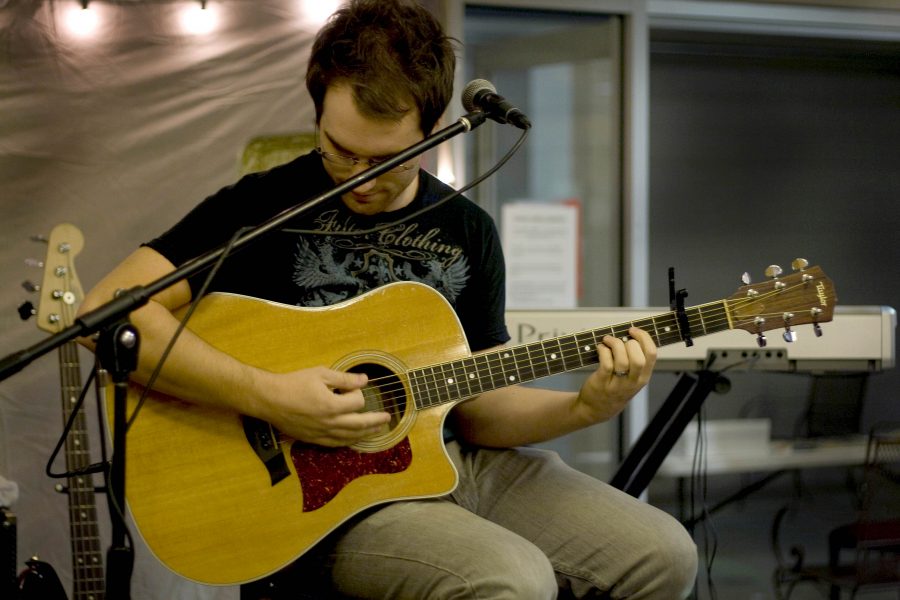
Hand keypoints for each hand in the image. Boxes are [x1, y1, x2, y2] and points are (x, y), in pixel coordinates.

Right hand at [255, 367, 391, 446]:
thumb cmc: (293, 384)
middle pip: (359, 424)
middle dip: (375, 422)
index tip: (352, 386)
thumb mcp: (320, 374)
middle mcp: (329, 422)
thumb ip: (344, 378)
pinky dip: (348, 442)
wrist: (269, 399)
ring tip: (377, 431)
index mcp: (332, 405)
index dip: (358, 393)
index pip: (357, 402)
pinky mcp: (313, 439)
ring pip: (349, 437)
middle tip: (387, 419)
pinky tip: (354, 439)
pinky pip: (335, 444)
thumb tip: (364, 380)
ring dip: (366, 434)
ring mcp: (321, 433)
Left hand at [576, 327, 656, 422]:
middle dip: (630, 343)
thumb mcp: (632, 379)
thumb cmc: (616, 388)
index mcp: (643, 377)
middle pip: (639, 359)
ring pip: (622, 360)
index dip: (644, 338)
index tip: (634, 330)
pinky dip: (603, 351)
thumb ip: (636, 361)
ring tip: (607, 340)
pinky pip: (606, 363)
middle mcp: (632, 382)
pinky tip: (601, 348)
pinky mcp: (602, 382)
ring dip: (614, 344)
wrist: (597, 408)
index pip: (652, 355)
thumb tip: (632, 335)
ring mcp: (617, 384)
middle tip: (621, 338)